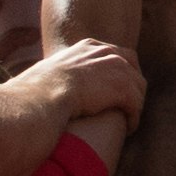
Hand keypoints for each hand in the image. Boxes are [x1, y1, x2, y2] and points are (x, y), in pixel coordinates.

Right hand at [31, 34, 145, 123]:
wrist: (44, 94)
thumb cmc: (38, 89)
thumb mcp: (50, 72)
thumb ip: (59, 74)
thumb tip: (50, 86)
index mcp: (89, 46)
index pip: (116, 53)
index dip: (122, 71)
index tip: (119, 87)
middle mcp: (106, 53)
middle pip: (132, 68)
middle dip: (134, 87)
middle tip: (129, 105)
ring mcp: (117, 69)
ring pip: (137, 88)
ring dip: (135, 105)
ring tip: (129, 120)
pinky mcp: (122, 89)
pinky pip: (136, 105)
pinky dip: (134, 118)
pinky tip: (129, 128)